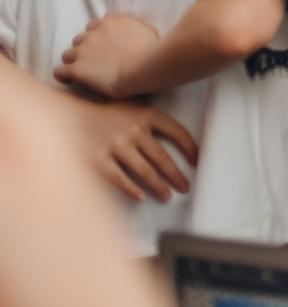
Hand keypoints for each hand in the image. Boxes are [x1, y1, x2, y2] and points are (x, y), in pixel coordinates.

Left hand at [55, 13, 159, 99]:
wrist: (143, 70)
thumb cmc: (151, 52)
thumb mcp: (148, 30)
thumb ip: (133, 25)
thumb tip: (127, 24)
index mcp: (109, 23)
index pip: (94, 26)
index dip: (97, 36)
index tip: (103, 47)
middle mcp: (92, 34)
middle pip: (79, 40)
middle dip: (85, 49)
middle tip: (96, 61)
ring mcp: (82, 51)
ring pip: (67, 54)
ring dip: (74, 62)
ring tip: (84, 72)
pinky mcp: (76, 69)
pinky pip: (59, 72)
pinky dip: (63, 76)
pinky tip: (69, 81)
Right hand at [60, 95, 195, 202]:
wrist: (70, 116)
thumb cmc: (108, 115)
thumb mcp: (135, 109)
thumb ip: (155, 122)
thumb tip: (183, 143)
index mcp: (146, 115)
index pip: (178, 132)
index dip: (191, 149)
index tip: (199, 162)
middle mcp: (133, 130)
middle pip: (162, 158)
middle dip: (177, 176)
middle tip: (185, 187)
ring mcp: (116, 145)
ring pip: (145, 171)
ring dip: (158, 186)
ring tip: (167, 196)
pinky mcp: (98, 159)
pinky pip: (119, 178)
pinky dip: (132, 189)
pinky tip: (141, 197)